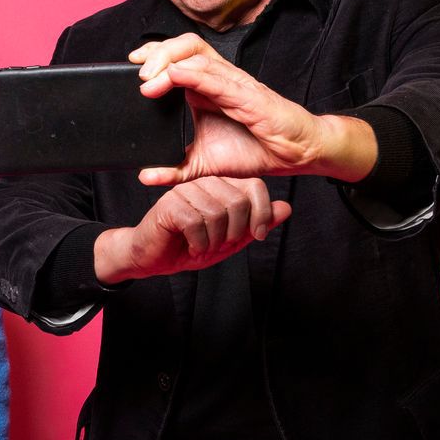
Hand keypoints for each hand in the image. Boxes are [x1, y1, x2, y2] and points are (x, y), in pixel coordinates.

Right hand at [94, 176, 290, 283]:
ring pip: (218, 213)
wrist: (153, 257)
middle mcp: (205, 182)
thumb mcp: (232, 239)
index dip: (262, 215)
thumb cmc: (189, 246)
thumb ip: (257, 223)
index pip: (255, 187)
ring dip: (213, 241)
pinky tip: (190, 244)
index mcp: (221, 186)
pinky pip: (196, 222)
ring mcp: (186, 190)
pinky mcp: (169, 203)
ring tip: (202, 245)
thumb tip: (286, 208)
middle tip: (218, 244)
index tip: (255, 236)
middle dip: (234, 233)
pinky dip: (198, 242)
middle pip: (238, 202)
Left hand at [129, 33, 376, 185]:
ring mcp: (233, 84)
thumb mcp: (204, 164)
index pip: (177, 57)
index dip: (153, 55)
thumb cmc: (255, 149)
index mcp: (206, 89)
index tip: (130, 66)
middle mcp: (218, 80)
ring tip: (148, 78)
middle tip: (137, 72)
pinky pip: (219, 78)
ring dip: (169, 61)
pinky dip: (195, 75)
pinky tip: (176, 77)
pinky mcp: (248, 95)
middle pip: (185, 47)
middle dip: (158, 52)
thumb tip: (145, 175)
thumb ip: (175, 169)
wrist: (295, 154)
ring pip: (198, 56)